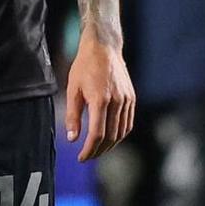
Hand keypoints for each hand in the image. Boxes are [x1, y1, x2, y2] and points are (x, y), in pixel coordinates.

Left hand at [64, 30, 135, 160]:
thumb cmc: (84, 67)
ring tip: (97, 150)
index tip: (81, 157)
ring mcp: (127, 100)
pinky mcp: (132, 98)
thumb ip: (73, 115)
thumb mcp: (72, 89)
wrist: (104, 48)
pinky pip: (128, 123)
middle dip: (98, 150)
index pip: (97, 134)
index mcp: (101, 100)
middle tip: (87, 156)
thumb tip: (72, 139)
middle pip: (110, 136)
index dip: (89, 149)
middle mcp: (117, 101)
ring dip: (110, 145)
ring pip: (121, 132)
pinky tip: (110, 138)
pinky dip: (120, 134)